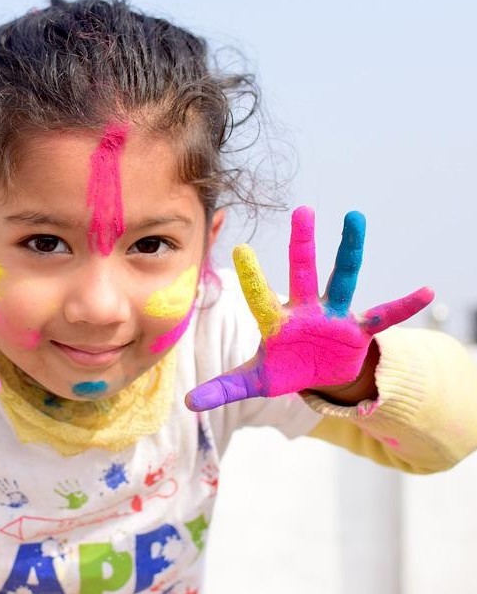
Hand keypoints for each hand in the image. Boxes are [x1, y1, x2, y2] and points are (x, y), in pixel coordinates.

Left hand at [185, 206, 432, 410]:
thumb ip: (224, 388)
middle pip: (302, 273)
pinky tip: (426, 292)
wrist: (320, 374)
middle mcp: (305, 311)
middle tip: (302, 210)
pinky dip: (404, 307)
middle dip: (302, 245)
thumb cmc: (285, 369)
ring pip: (343, 279)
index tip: (240, 249)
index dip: (253, 277)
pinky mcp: (358, 330)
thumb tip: (187, 404)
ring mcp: (334, 316)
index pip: (261, 297)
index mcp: (276, 322)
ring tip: (355, 218)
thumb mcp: (255, 381)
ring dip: (350, 252)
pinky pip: (384, 316)